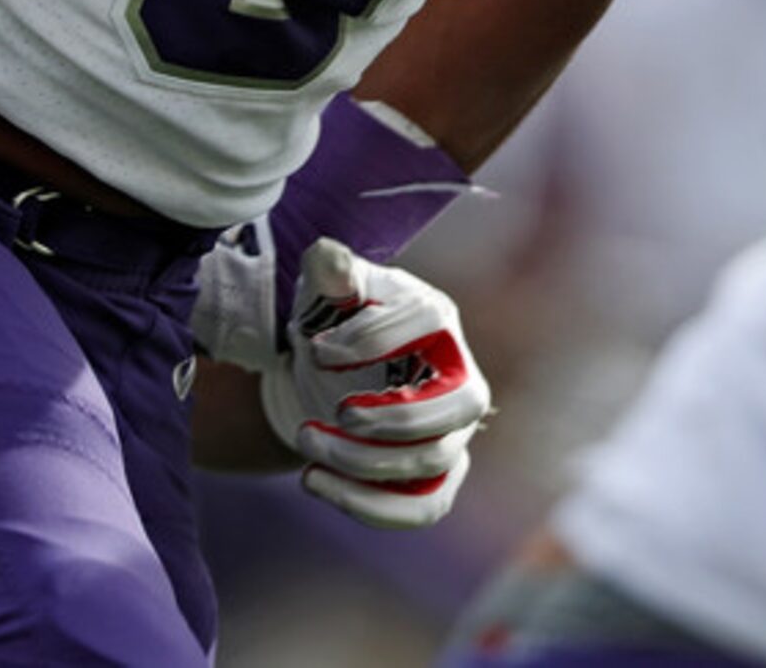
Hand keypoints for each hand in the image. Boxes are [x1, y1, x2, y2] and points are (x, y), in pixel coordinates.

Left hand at [258, 239, 487, 530]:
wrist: (326, 372)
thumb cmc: (333, 320)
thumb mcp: (324, 289)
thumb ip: (328, 271)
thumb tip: (330, 259)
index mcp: (436, 317)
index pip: (428, 322)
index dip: (373, 339)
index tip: (317, 350)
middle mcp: (460, 377)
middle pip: (457, 407)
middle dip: (393, 418)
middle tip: (335, 413)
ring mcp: (453, 433)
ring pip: (432, 461)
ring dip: (364, 462)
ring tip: (305, 442)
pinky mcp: (436, 479)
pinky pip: (423, 507)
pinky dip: (371, 506)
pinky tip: (314, 482)